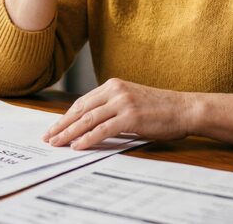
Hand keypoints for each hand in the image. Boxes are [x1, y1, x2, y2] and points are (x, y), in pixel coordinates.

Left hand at [42, 78, 193, 149]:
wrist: (185, 109)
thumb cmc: (160, 109)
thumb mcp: (131, 102)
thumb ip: (112, 109)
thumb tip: (90, 126)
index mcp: (113, 85)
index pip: (82, 102)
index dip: (66, 116)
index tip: (54, 127)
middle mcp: (115, 90)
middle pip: (80, 110)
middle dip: (62, 125)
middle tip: (48, 137)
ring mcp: (122, 103)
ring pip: (88, 119)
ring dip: (69, 133)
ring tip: (57, 143)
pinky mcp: (130, 117)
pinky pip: (102, 129)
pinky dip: (87, 139)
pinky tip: (77, 146)